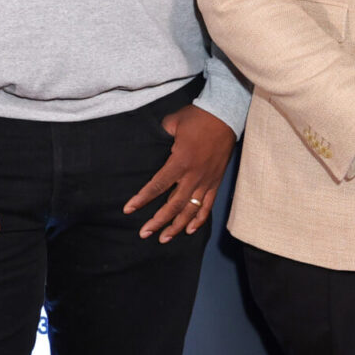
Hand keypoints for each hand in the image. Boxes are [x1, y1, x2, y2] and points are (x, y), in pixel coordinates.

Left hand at [124, 104, 236, 242]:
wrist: (225, 116)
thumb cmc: (197, 118)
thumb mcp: (173, 122)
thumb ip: (162, 134)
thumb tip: (153, 139)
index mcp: (180, 162)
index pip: (158, 185)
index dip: (142, 199)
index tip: (129, 209)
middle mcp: (193, 176)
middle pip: (173, 205)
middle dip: (158, 222)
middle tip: (144, 233)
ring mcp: (206, 181)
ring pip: (190, 210)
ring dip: (177, 226)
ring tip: (164, 238)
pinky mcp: (215, 182)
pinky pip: (207, 205)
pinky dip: (199, 219)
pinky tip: (189, 230)